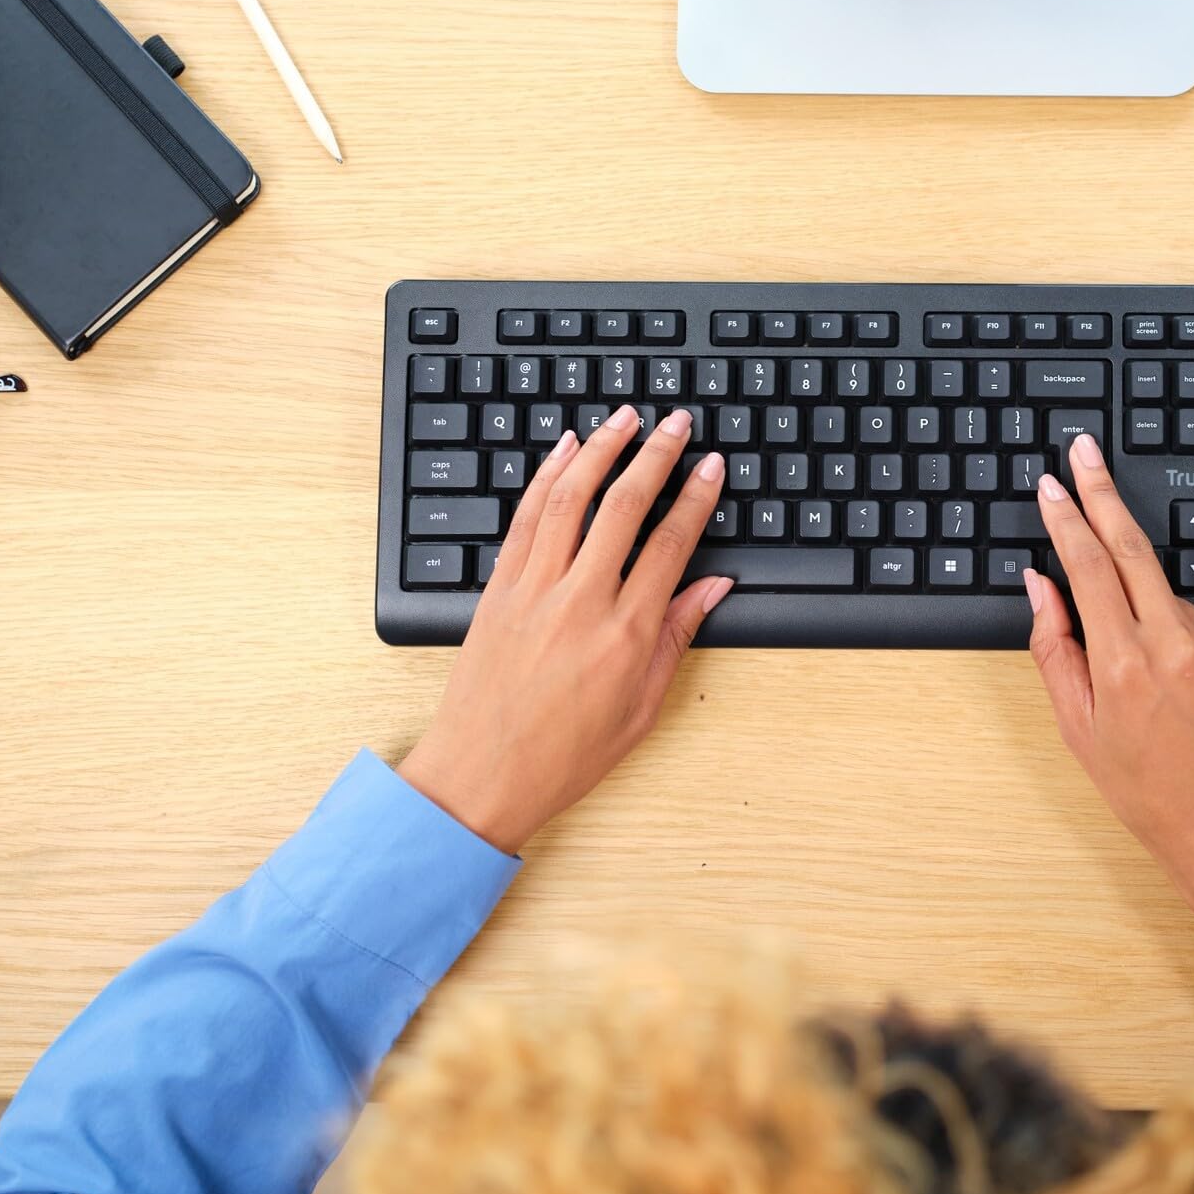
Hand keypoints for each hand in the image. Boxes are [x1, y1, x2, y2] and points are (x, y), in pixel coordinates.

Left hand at [397, 405, 732, 852]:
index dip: (696, 497)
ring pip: (571, 498)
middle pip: (624, 506)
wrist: (481, 775)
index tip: (711, 466)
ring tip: (624, 418)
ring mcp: (533, 589)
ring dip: (601, 449)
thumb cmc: (564, 755)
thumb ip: (677, 637)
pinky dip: (546, 476)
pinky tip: (563, 449)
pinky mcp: (498, 588)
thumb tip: (712, 586)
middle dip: (656, 455)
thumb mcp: (642, 707)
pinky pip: (525, 518)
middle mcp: (580, 601)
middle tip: (677, 423)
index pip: (671, 544)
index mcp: (626, 634)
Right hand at [1025, 431, 1193, 949]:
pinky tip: (1192, 694)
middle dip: (1103, 492)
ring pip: (1168, 600)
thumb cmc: (1151, 793)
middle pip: (1132, 546)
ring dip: (1149, 618)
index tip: (1053, 484)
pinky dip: (1188, 643)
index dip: (1067, 517)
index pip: (1087, 566)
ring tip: (1156, 689)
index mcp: (1123, 664)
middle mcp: (1176, 643)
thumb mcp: (1080, 730)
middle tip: (1085, 452)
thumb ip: (1055, 648)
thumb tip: (1040, 585)